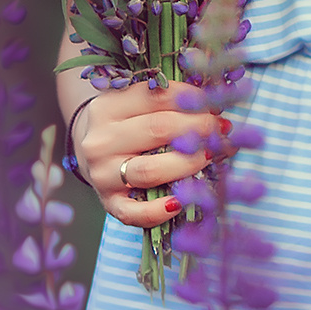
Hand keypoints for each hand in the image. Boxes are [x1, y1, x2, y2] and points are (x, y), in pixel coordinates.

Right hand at [71, 81, 231, 228]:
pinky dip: (158, 211)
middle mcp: (100, 140)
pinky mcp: (107, 203)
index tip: (216, 105)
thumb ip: (169, 102)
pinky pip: (133, 212)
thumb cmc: (125, 125)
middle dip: (198, 129)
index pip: (158, 97)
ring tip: (211, 156)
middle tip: (222, 131)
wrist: (89, 154)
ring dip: (188, 163)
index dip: (193, 100)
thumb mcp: (136, 105)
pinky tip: (179, 203)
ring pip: (150, 170)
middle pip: (158, 130)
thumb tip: (215, 109)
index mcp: (108, 106)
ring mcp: (102, 174)